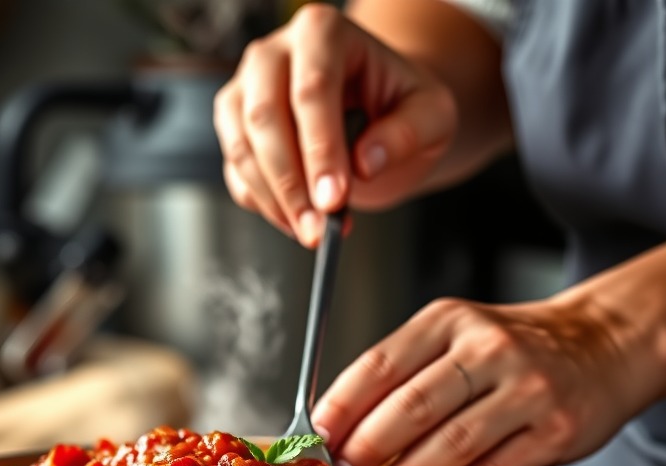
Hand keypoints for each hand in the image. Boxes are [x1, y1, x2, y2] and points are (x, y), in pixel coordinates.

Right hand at [213, 3, 456, 246]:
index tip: (334, 198)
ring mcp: (245, 90)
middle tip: (319, 228)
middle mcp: (273, 54)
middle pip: (265, 117)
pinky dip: (264, 205)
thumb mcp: (432, 115)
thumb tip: (366, 161)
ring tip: (312, 232)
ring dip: (275, 201)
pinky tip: (298, 220)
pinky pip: (236, 174)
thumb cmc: (403, 104)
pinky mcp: (233, 129)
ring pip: (242, 149)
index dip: (321, 149)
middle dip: (291, 183)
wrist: (379, 111)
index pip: (312, 90)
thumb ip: (407, 133)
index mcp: (323, 33)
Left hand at [312, 295, 656, 465]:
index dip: (342, 406)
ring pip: (452, 441)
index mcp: (449, 321)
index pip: (380, 363)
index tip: (318, 437)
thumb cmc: (512, 349)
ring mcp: (526, 388)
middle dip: (367, 448)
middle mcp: (489, 348)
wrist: (602, 345)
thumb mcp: (453, 336)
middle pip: (412, 406)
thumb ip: (402, 373)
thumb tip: (340, 425)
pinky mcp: (555, 429)